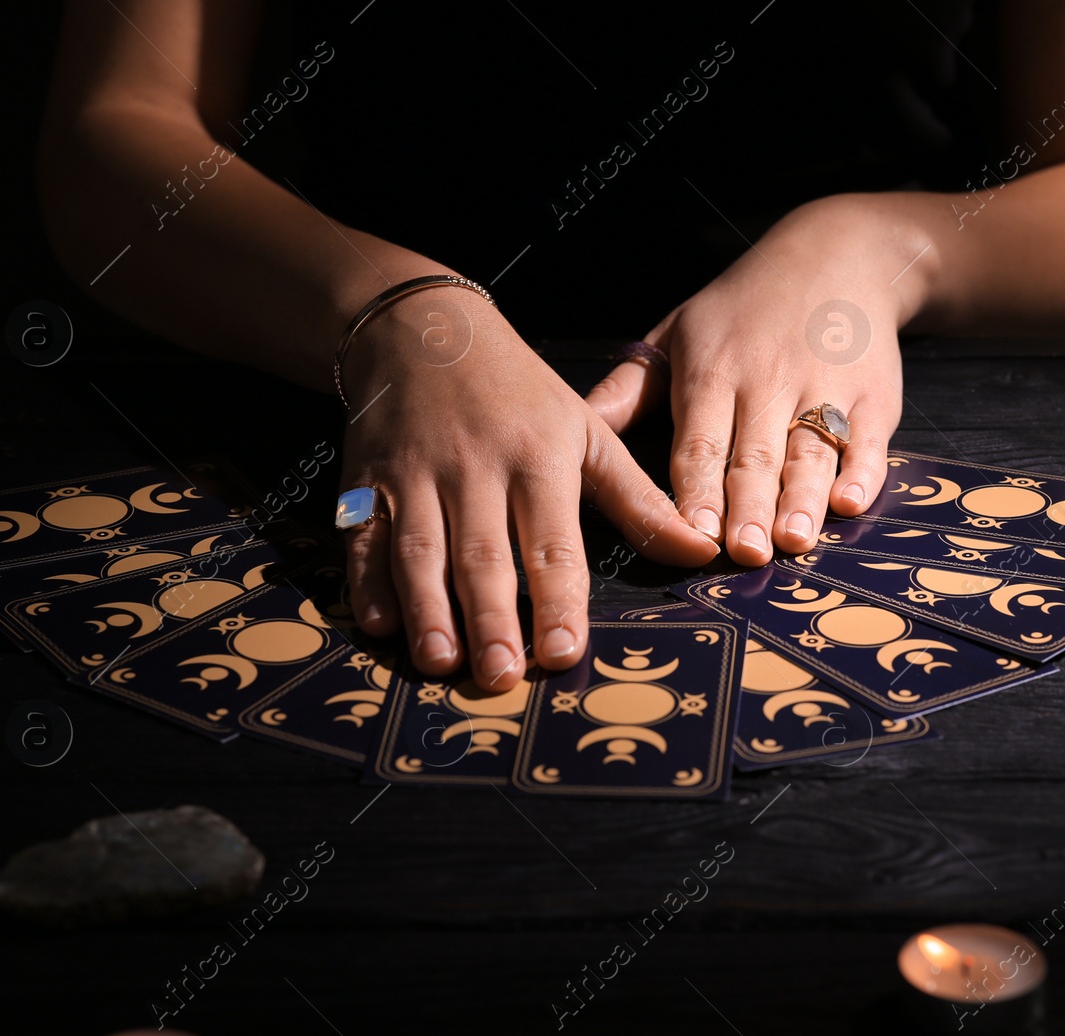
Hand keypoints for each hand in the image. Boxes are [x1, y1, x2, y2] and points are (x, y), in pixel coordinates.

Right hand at [340, 286, 717, 691]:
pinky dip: (366, 581)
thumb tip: (700, 552)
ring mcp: (415, 475)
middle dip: (490, 618)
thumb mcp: (586, 433)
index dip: (556, 599)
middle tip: (499, 677)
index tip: (562, 651)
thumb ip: (638, 501)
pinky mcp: (366, 479)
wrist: (423, 330)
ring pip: (420, 550)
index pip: (551, 541)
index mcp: (538, 460)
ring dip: (427, 610)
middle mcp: (475, 469)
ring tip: (440, 663)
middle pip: (483, 554)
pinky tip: (378, 624)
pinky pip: (363, 536)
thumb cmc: (519, 394)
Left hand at [587, 195, 922, 565]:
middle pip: (755, 456)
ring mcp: (824, 388)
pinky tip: (850, 502)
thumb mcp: (677, 333)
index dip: (698, 488)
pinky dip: (863, 472)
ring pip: (811, 452)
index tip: (693, 532)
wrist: (838, 253)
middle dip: (749, 507)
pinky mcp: (873, 395)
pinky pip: (869, 440)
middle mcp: (767, 382)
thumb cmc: (742, 307)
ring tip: (793, 541)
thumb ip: (628, 390)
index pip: (701, 441)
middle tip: (744, 553)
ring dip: (802, 499)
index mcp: (712, 372)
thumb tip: (569, 427)